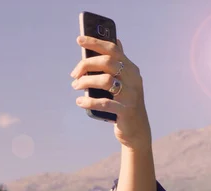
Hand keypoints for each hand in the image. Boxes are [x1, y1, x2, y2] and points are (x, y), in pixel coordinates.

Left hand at [70, 36, 151, 150]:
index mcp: (130, 69)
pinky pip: (104, 103)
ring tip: (76, 86)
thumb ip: (118, 63)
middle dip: (86, 64)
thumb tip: (115, 41)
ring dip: (86, 82)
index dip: (96, 43)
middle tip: (74, 74)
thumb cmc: (125, 103)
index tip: (79, 39)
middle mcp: (133, 79)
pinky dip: (89, 102)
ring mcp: (131, 95)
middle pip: (108, 62)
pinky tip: (79, 102)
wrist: (137, 130)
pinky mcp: (125, 111)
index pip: (113, 49)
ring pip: (106, 80)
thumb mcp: (124, 81)